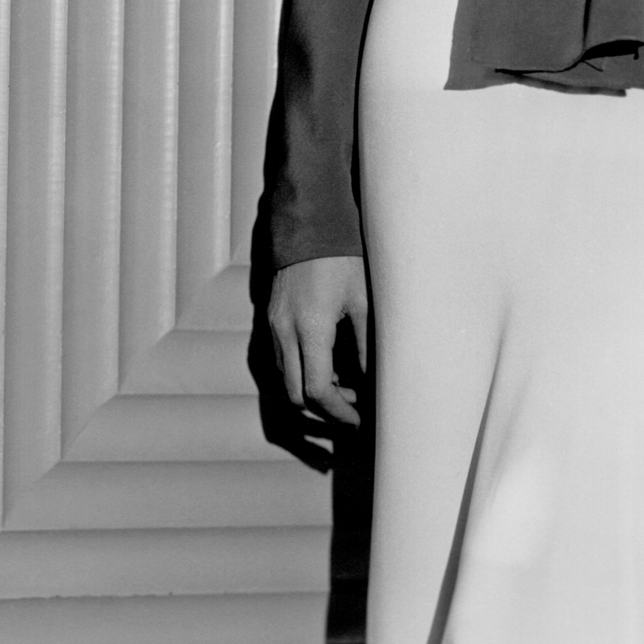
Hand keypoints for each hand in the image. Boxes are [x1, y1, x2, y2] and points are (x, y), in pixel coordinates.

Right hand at [267, 255, 368, 425]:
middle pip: (295, 394)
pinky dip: (301, 373)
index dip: (338, 412)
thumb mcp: (364, 301)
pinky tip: (328, 364)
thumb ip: (367, 346)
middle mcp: (284, 331)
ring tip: (346, 386)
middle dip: (324, 409)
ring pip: (286, 379)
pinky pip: (282, 360)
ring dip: (312, 391)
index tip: (358, 420)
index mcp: (310, 328)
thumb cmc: (342, 258)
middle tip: (353, 409)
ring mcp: (273, 325)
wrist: (309, 224)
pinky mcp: (270, 318)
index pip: (317, 390)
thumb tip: (373, 382)